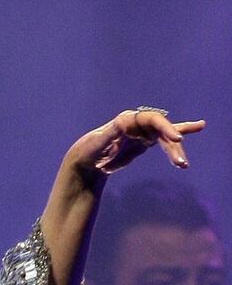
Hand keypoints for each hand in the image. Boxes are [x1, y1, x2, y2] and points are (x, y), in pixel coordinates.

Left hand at [69, 109, 205, 175]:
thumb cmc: (88, 152)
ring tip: (183, 165)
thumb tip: (122, 122)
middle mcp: (136, 124)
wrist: (86, 163)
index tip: (176, 139)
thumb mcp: (97, 143)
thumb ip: (110, 134)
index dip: (165, 127)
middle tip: (180, 161)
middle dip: (172, 143)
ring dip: (175, 150)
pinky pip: (165, 140)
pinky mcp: (144, 143)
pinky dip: (178, 138)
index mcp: (126, 121)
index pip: (151, 120)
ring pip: (165, 138)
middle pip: (161, 129)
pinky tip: (198, 127)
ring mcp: (141, 133)